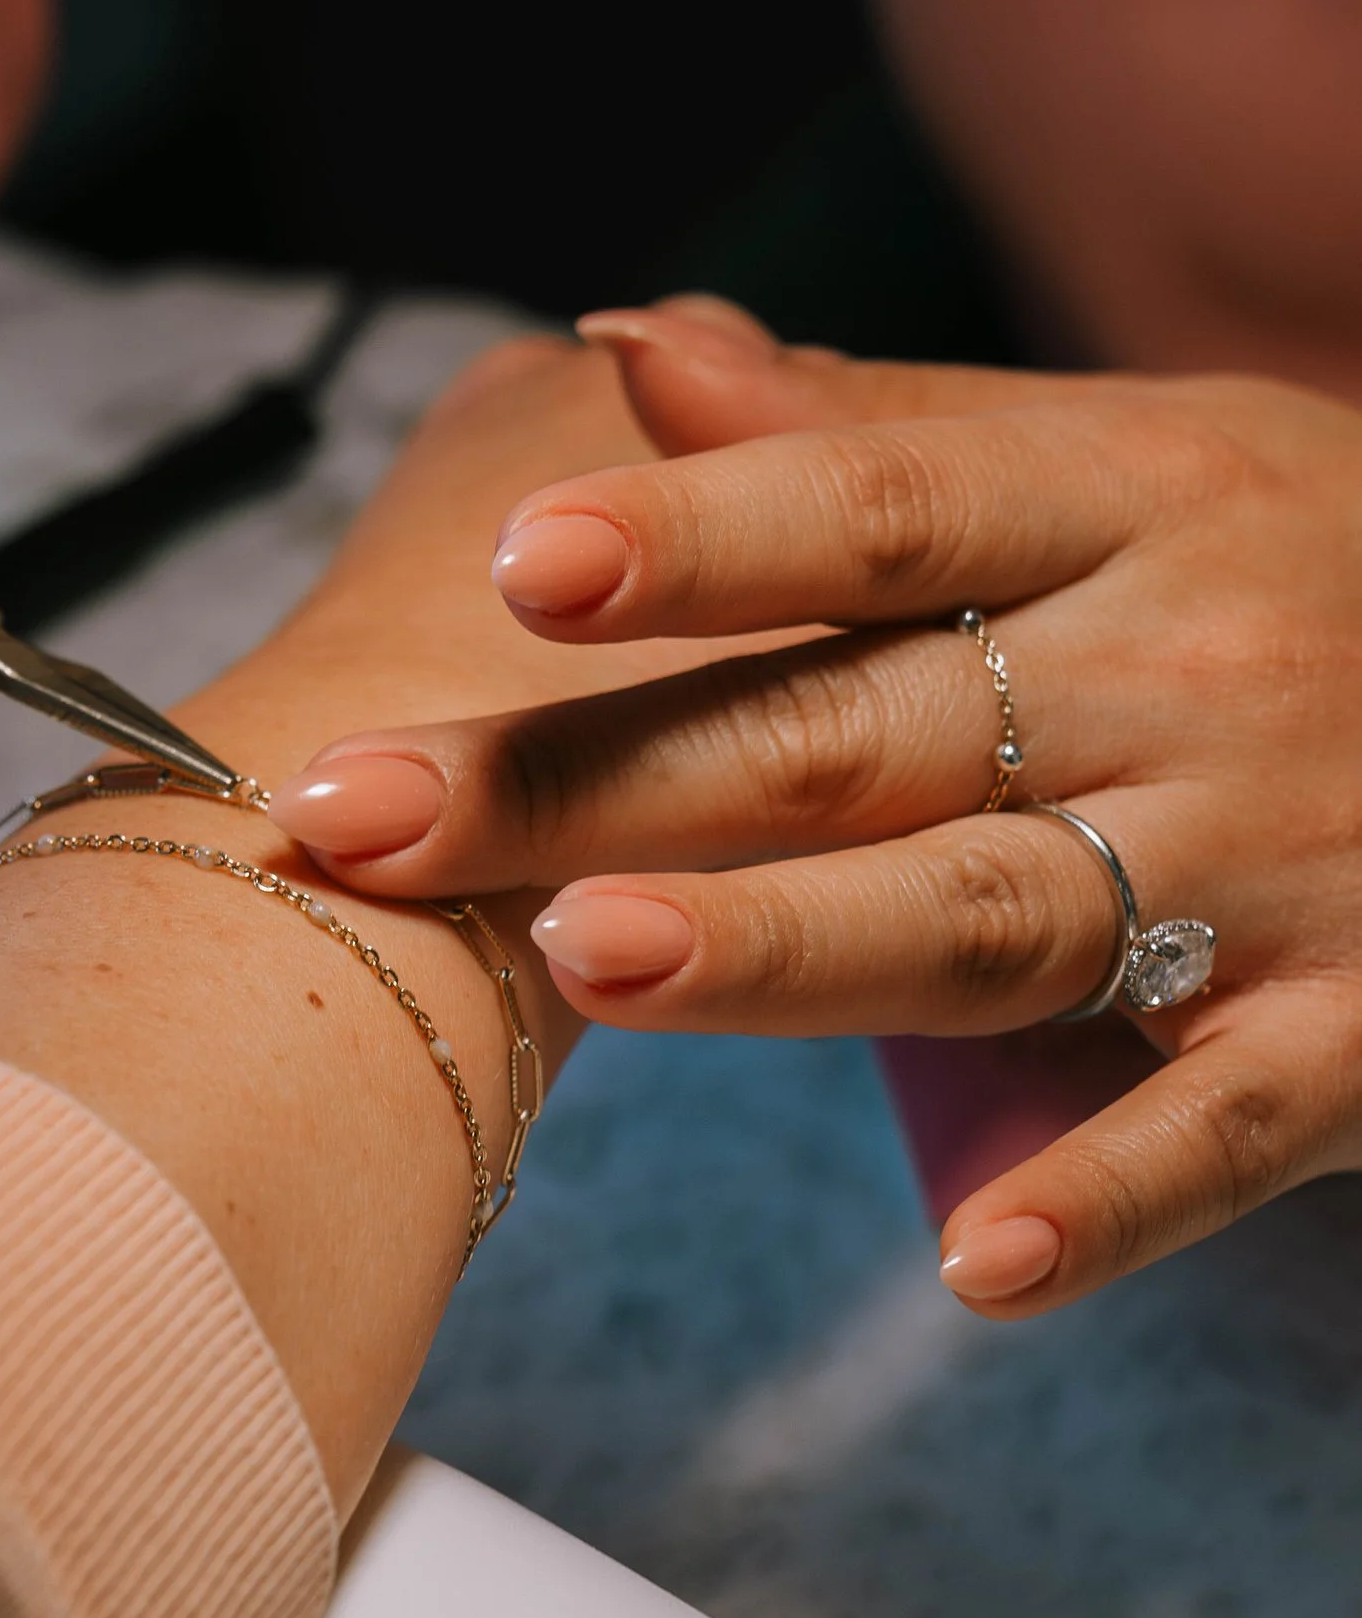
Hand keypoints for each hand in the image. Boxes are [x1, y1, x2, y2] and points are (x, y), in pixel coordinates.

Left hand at [266, 299, 1361, 1318]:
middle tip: (356, 821)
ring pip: (998, 916)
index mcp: (1119, 507)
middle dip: (593, 781)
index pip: (877, 512)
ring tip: (597, 962)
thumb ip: (877, 437)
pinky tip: (972, 1263)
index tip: (513, 567)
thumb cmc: (1304, 568)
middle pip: (855, 736)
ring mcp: (1271, 862)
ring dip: (794, 950)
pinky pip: (1226, 1126)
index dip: (699, 537)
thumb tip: (633, 354)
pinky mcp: (1359, 1030)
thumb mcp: (1132, 458)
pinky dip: (1107, 1194)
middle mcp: (1178, 674)